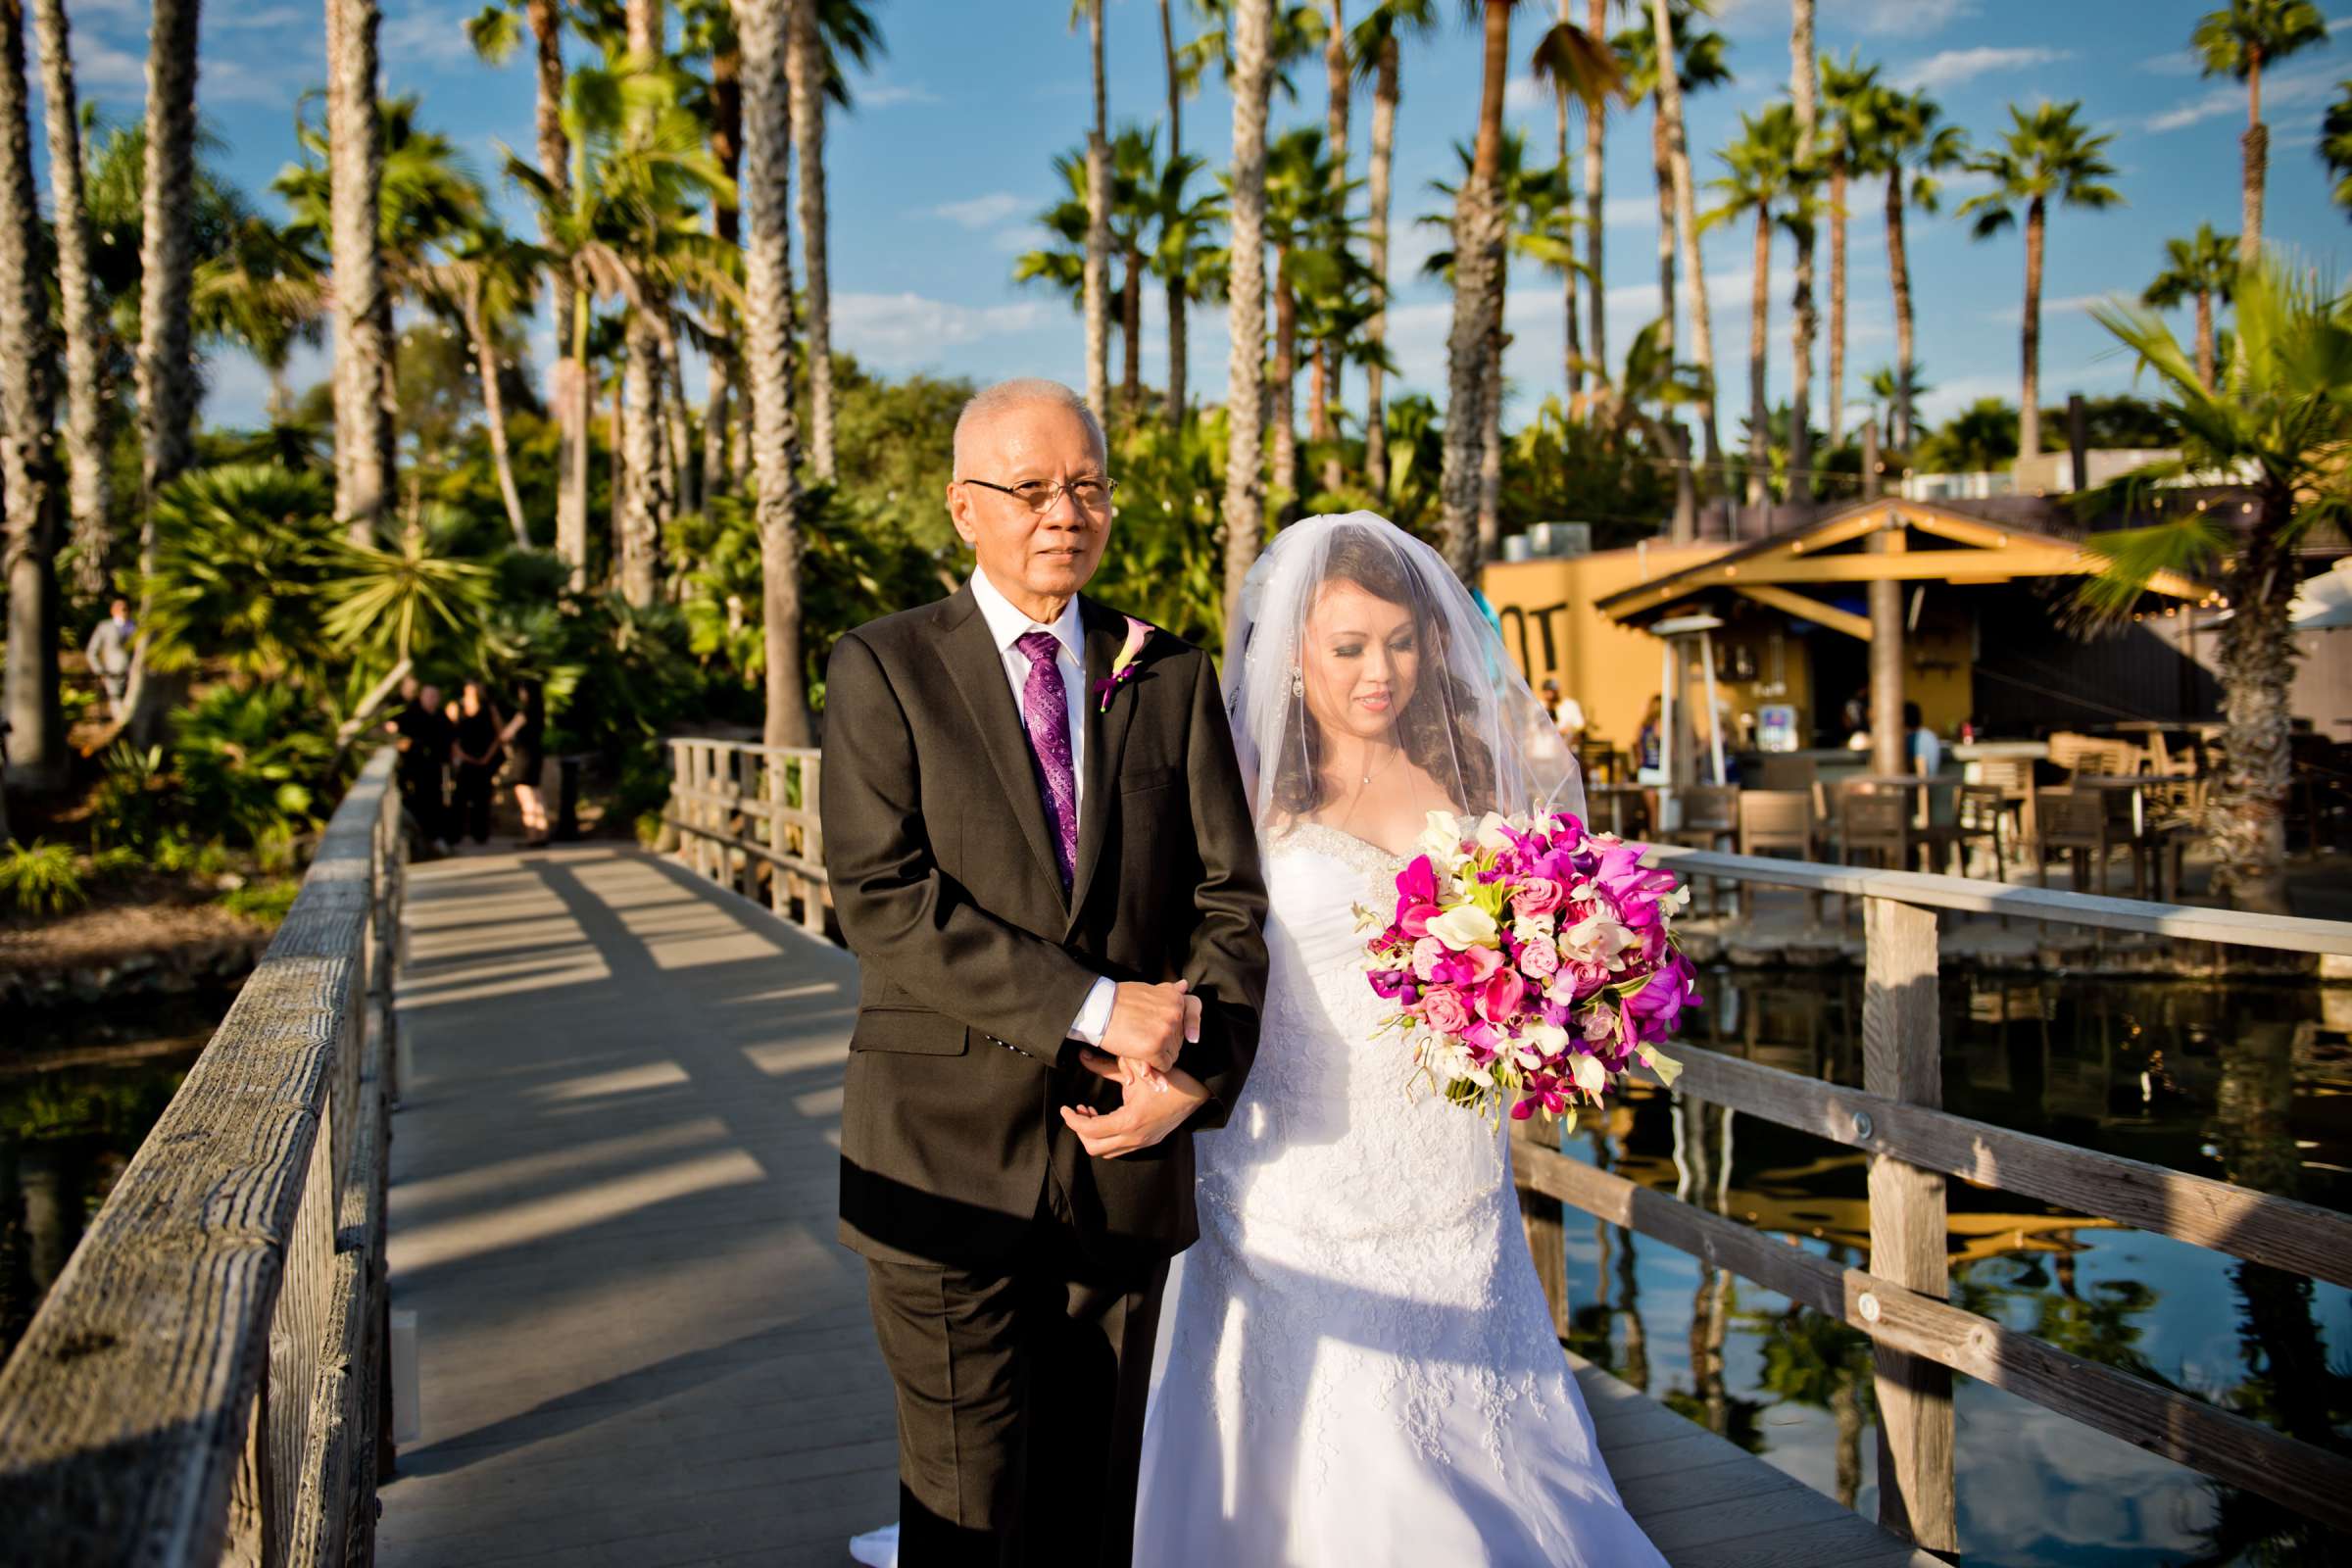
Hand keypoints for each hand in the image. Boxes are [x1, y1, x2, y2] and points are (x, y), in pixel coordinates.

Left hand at [1061, 1057, 1209, 1158]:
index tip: (1064, 1108)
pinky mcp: (1150, 1141)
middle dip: (1081, 1131)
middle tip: (1077, 1111)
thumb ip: (1105, 1065)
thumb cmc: (1169, 1076)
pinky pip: (1121, 1148)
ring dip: (1094, 1135)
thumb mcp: (1136, 1069)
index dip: (1072, 1120)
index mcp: (1130, 1121)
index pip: (1090, 1130)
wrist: (1200, 1089)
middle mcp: (1136, 1138)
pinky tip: (1107, 1117)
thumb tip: (1082, 1056)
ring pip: (1108, 1152)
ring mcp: (1144, 1143)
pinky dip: (1108, 1137)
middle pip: (1095, 1148)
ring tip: (1090, 1112)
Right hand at [1100, 980, 1198, 1075]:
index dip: (1192, 1025)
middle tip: (1145, 1037)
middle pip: (1180, 1039)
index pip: (1193, 1012)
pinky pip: (1164, 1065)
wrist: (1098, 1009)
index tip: (1192, 1036)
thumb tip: (1185, 985)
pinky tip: (1141, 1056)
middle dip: (1166, 1042)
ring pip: (1173, 1054)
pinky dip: (1154, 1066)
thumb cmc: (1119, 1000)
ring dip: (1159, 1055)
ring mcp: (1166, 1031)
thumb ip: (1168, 991)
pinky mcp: (1155, 1048)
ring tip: (1141, 1045)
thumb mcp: (1148, 990)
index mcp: (1175, 998)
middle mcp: (1175, 1013)